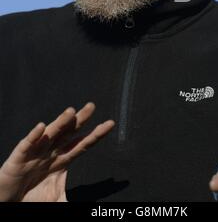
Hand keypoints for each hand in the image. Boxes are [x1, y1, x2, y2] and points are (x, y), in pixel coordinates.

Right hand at [0, 103, 114, 201]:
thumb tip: (93, 209)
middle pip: (69, 132)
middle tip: (92, 106)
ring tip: (71, 112)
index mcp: (62, 158)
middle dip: (80, 119)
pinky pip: (27, 144)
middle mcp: (51, 151)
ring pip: (50, 133)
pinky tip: (40, 127)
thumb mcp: (58, 199)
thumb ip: (71, 201)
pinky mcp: (19, 157)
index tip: (111, 123)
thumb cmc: (33, 195)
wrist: (9, 198)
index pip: (83, 144)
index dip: (96, 134)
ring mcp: (36, 152)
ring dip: (60, 122)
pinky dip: (34, 136)